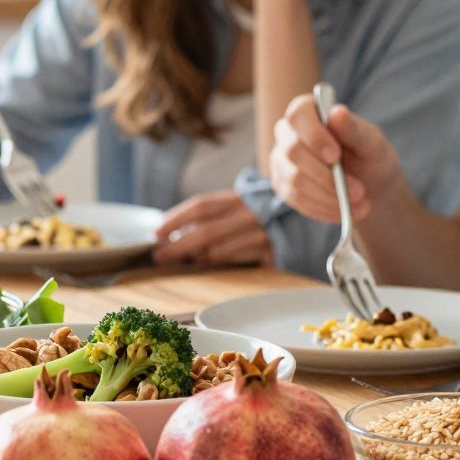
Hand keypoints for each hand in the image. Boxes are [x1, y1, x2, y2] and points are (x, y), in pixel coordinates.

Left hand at [152, 190, 272, 266]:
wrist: (303, 220)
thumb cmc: (260, 213)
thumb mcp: (237, 205)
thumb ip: (212, 216)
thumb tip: (174, 232)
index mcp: (238, 197)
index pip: (202, 206)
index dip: (176, 219)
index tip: (156, 233)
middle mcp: (250, 213)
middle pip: (206, 230)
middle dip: (178, 245)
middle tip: (159, 255)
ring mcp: (262, 234)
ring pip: (220, 249)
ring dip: (197, 256)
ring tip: (179, 260)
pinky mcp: (272, 252)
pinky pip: (237, 260)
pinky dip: (217, 261)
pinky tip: (205, 262)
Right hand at [267, 94, 400, 224]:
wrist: (368, 182)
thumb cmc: (368, 153)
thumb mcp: (370, 141)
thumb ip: (354, 129)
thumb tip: (337, 112)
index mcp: (308, 111)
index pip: (298, 115)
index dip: (314, 135)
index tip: (335, 155)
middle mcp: (287, 133)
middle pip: (293, 152)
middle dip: (327, 176)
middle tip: (359, 191)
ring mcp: (281, 161)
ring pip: (295, 181)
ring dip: (330, 197)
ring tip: (360, 205)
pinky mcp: (283, 186)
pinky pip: (298, 201)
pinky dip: (325, 209)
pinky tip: (346, 212)